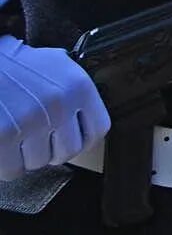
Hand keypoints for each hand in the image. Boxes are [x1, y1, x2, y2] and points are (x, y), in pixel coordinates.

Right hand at [0, 36, 108, 180]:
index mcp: (78, 87)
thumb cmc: (18, 65)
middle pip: (68, 152)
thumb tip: (87, 118)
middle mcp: (59, 105)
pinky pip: (12, 169)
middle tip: (38, 138)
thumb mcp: (57, 65)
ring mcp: (30, 122)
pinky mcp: (3, 137)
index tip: (69, 138)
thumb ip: (76, 90)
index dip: (82, 138)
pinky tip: (4, 146)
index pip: (98, 130)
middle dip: (52, 149)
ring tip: (18, 136)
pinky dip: (6, 163)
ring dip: (27, 156)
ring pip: (38, 162)